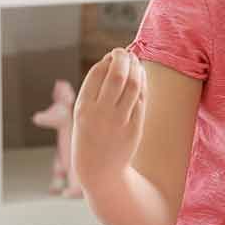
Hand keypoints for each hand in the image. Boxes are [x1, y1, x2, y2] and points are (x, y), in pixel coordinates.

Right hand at [72, 48, 146, 188]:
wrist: (99, 171)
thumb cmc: (90, 136)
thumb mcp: (82, 113)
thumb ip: (95, 90)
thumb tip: (112, 61)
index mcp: (83, 107)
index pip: (97, 72)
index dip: (106, 60)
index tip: (111, 56)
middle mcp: (100, 113)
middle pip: (117, 75)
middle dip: (123, 58)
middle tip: (124, 52)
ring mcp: (119, 121)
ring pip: (133, 85)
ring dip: (136, 68)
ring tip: (135, 62)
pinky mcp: (134, 128)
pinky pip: (141, 99)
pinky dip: (142, 84)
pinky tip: (140, 77)